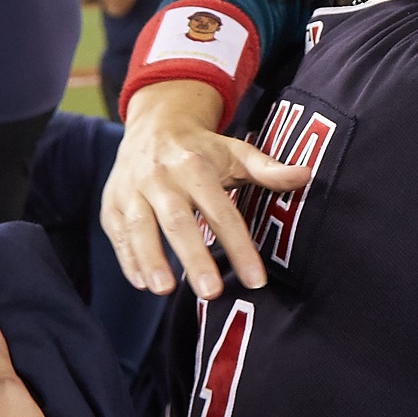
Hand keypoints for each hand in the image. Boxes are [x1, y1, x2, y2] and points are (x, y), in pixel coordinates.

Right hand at [100, 80, 310, 297]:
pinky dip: (127, 259)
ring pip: (138, 226)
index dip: (239, 245)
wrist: (153, 123)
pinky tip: (142, 284)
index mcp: (194, 165)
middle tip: (210, 293)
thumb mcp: (236, 152)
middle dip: (193, 256)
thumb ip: (268, 169)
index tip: (256, 281)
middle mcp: (159, 176)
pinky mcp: (111, 203)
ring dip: (150, 259)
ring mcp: (131, 189)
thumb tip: (307, 174)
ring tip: (164, 291)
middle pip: (177, 220)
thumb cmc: (202, 148)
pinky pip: (117, 233)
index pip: (221, 210)